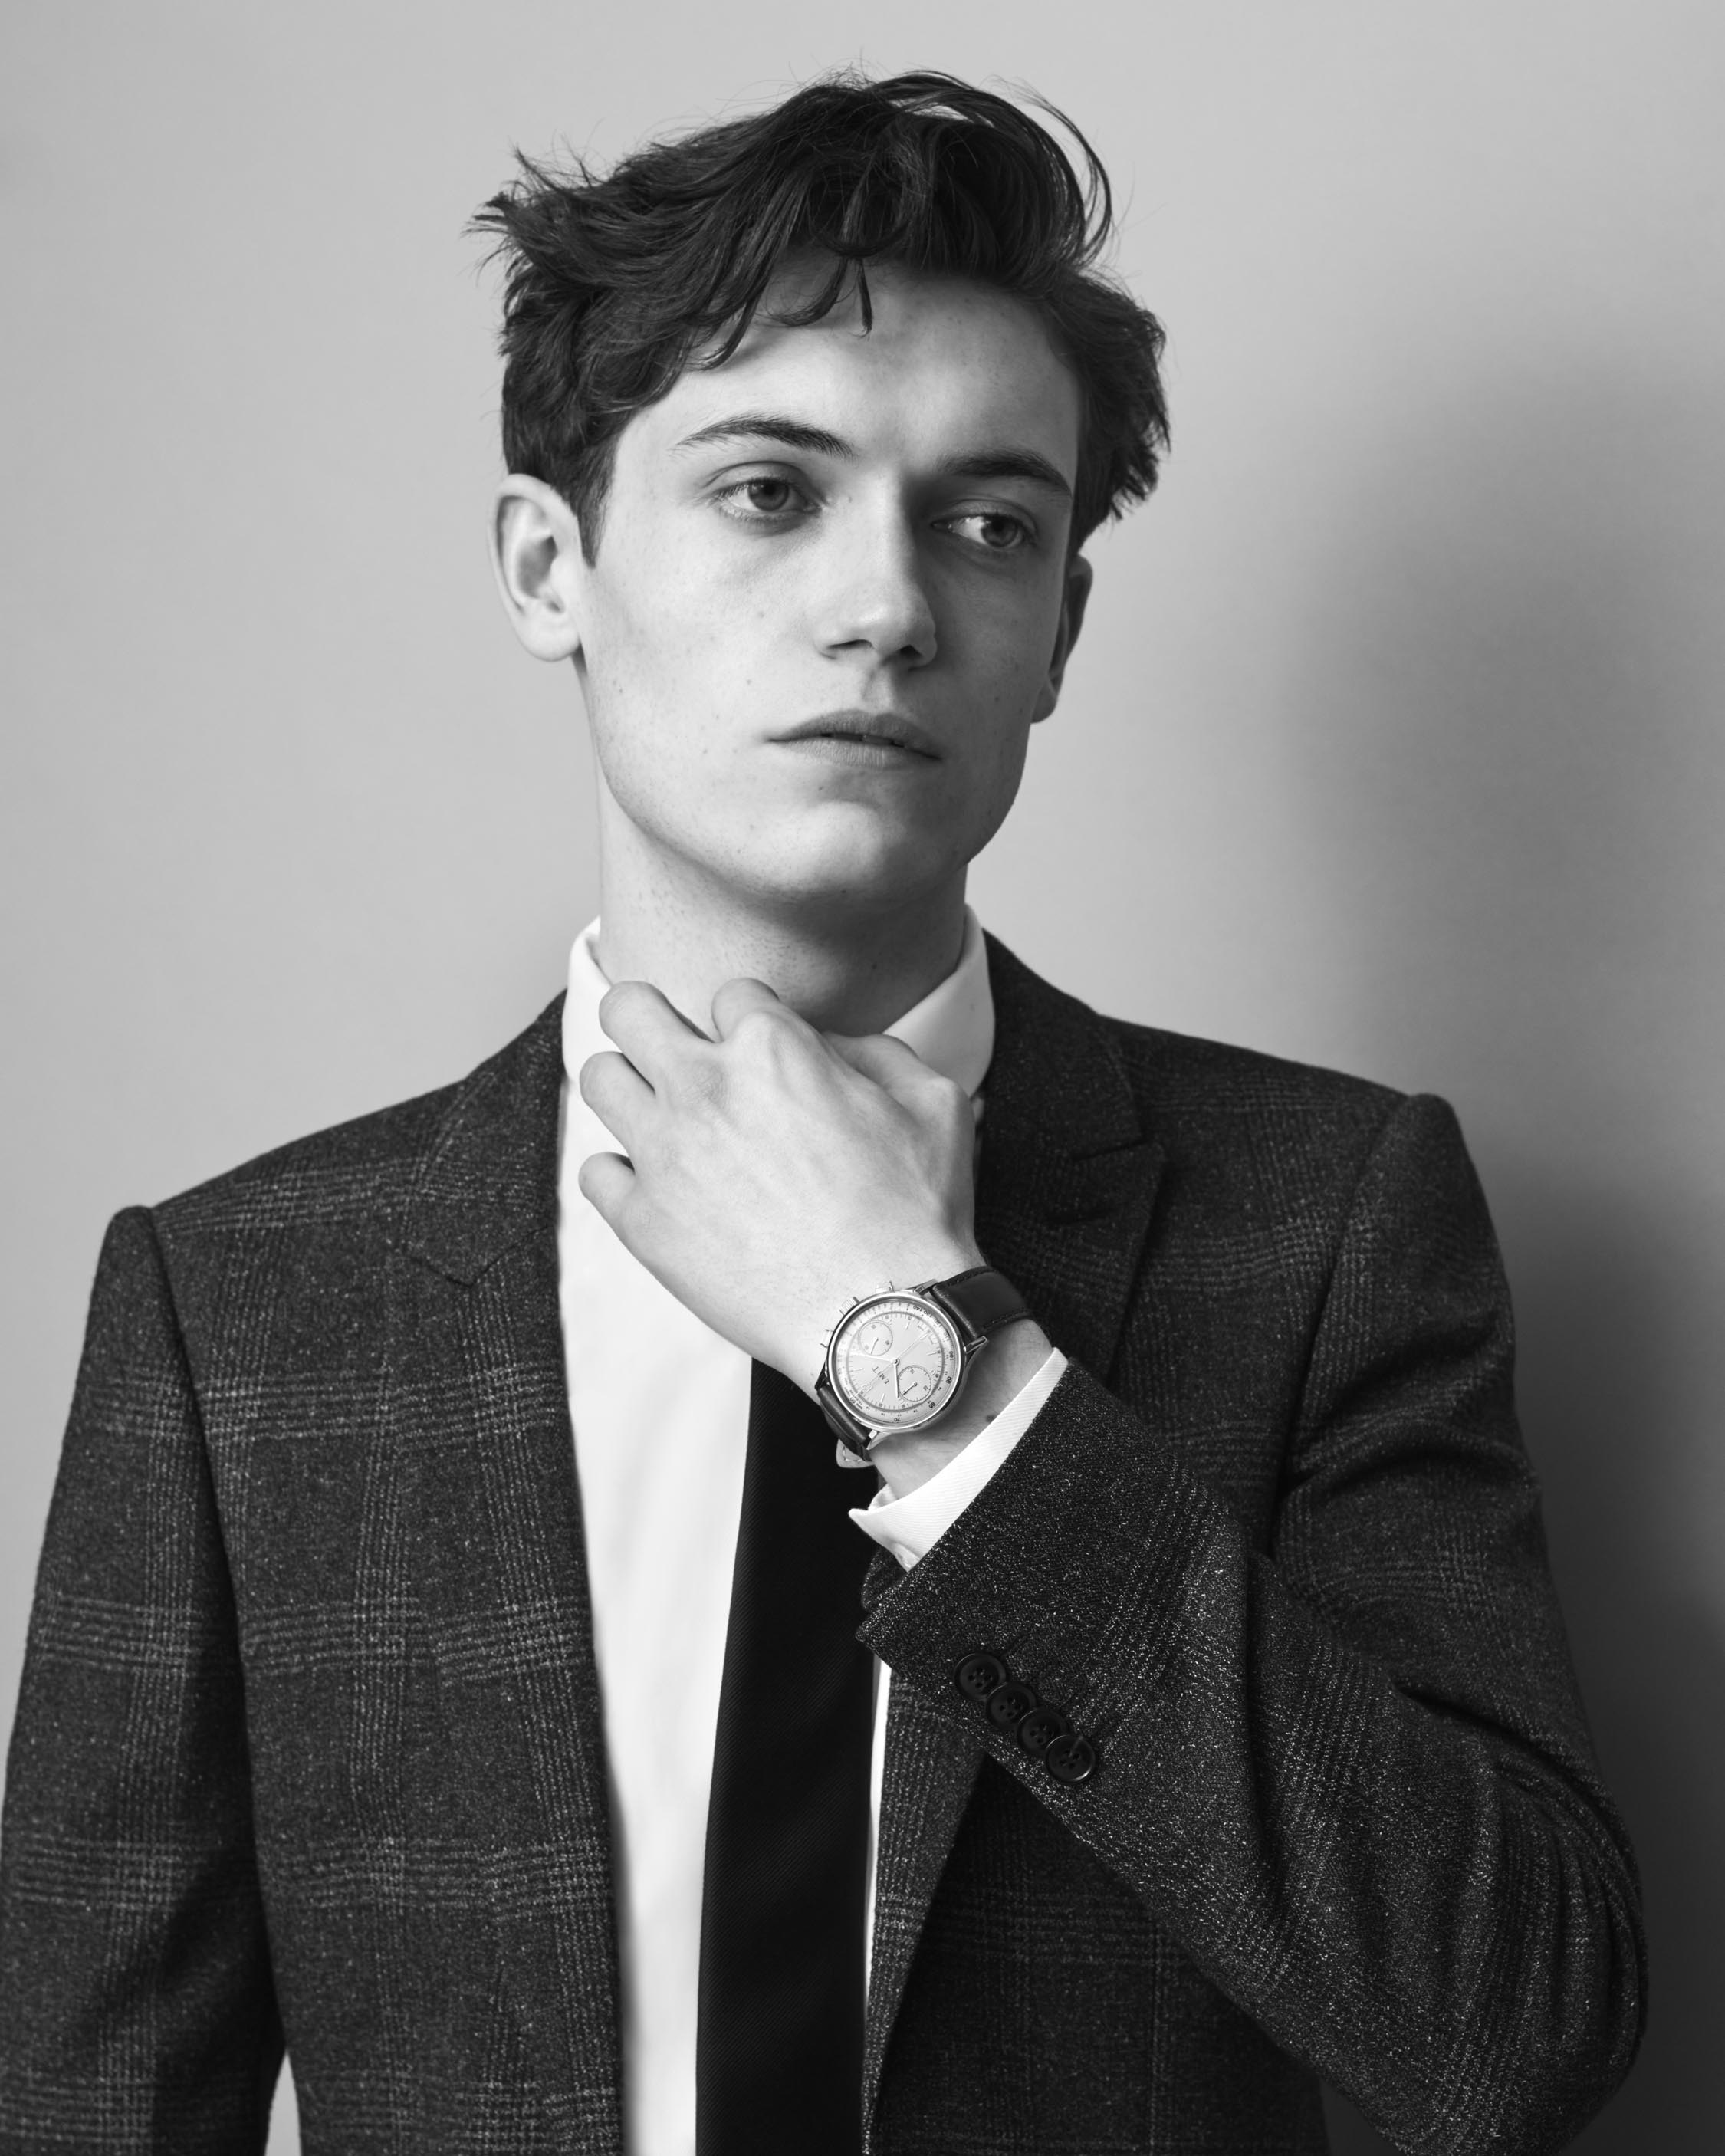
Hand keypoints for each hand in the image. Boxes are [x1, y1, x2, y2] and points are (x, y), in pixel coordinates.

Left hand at [578, 977, 982, 1390]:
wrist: (881, 1318)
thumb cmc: (914, 1215)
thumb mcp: (933, 1104)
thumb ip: (877, 1053)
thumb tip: (830, 1046)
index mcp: (773, 1048)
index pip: (730, 993)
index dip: (752, 1020)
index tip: (761, 1053)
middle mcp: (704, 1088)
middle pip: (629, 1009)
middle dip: (650, 1019)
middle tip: (674, 1049)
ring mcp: (664, 1154)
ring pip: (599, 1078)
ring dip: (630, 1088)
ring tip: (661, 1116)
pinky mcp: (643, 1220)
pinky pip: (594, 1171)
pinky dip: (622, 1175)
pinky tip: (659, 1188)